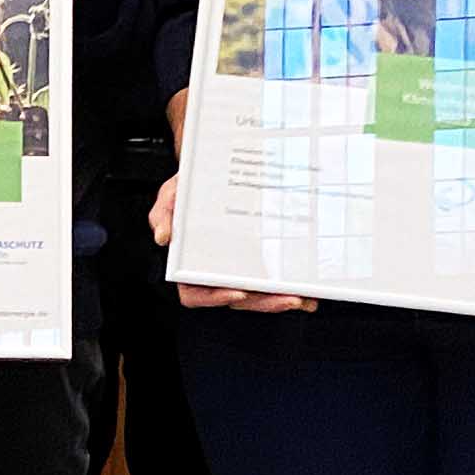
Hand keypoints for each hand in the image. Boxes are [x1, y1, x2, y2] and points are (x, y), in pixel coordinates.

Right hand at [151, 164, 312, 312]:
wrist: (216, 172)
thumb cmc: (191, 189)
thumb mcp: (172, 195)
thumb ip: (162, 214)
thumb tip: (162, 237)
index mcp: (191, 264)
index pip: (196, 293)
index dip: (215, 298)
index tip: (239, 292)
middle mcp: (216, 272)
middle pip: (237, 299)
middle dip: (264, 302)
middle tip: (289, 298)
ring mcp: (240, 269)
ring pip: (259, 296)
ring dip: (282, 300)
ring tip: (306, 298)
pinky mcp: (260, 263)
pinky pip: (274, 281)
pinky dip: (292, 287)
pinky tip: (311, 288)